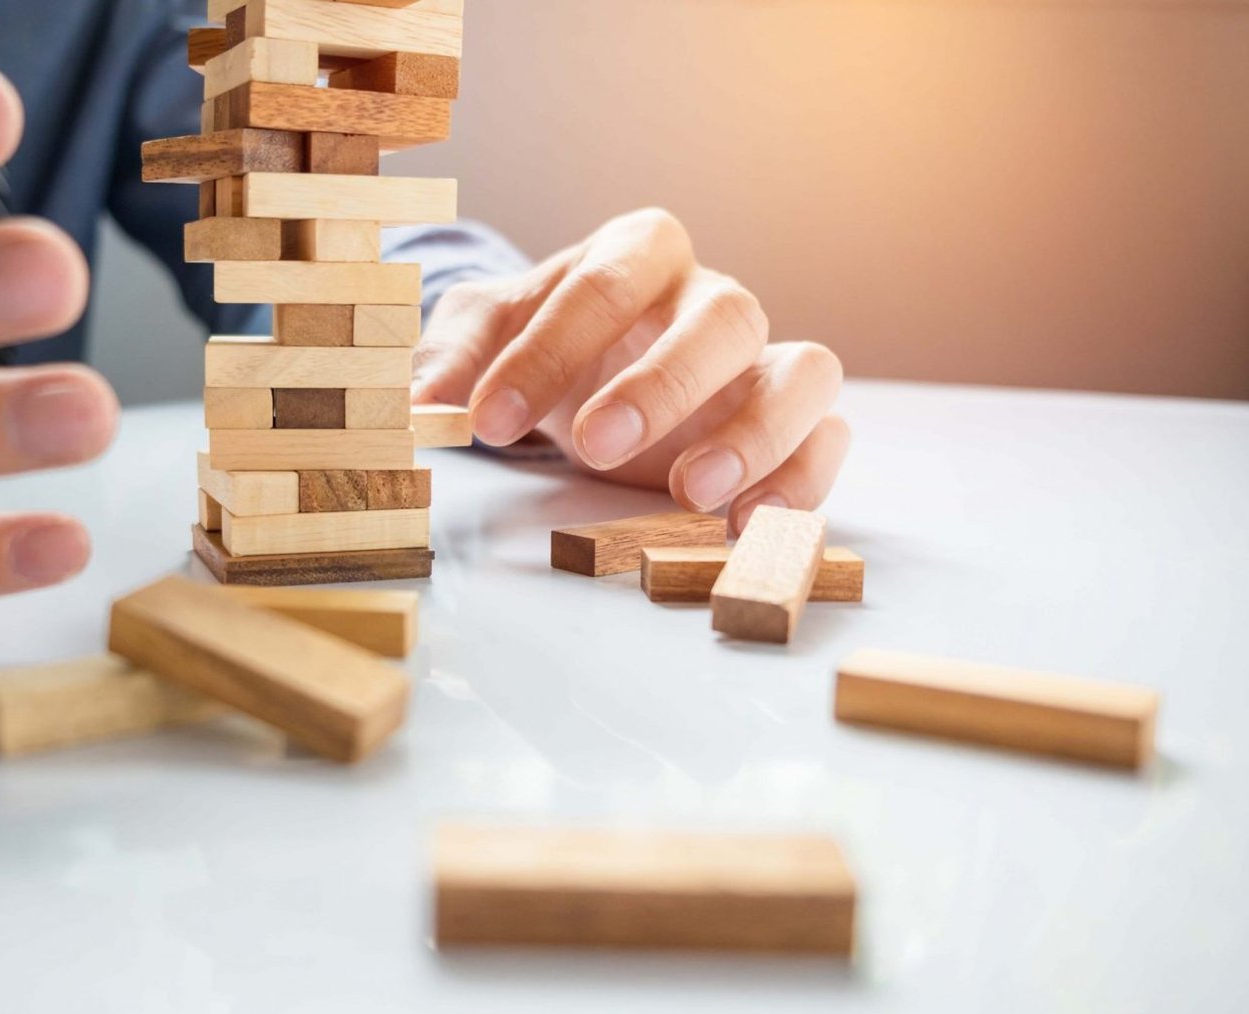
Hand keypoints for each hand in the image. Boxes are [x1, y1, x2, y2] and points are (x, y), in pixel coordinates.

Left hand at [412, 209, 849, 531]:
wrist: (593, 381)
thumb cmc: (544, 348)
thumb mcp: (484, 337)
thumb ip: (450, 357)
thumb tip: (420, 406)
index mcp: (638, 253)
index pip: (607, 282)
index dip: (547, 352)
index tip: (487, 422)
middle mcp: (712, 297)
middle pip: (720, 317)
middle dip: (660, 384)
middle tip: (594, 449)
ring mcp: (765, 360)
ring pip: (804, 371)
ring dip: (754, 433)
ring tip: (690, 495)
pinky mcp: (797, 423)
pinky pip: (828, 437)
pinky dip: (802, 480)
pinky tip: (745, 525)